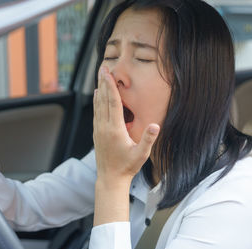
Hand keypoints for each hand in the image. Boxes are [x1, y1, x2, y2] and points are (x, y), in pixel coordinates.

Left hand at [93, 66, 159, 186]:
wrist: (110, 179)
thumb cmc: (127, 167)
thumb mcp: (141, 155)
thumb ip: (148, 139)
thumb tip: (156, 125)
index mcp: (115, 130)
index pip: (113, 103)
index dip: (111, 87)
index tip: (108, 74)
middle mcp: (104, 127)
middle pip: (103, 100)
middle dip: (103, 83)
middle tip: (102, 67)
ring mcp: (98, 130)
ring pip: (98, 105)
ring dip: (99, 89)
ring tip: (100, 76)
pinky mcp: (96, 133)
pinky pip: (96, 112)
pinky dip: (97, 101)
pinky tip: (97, 95)